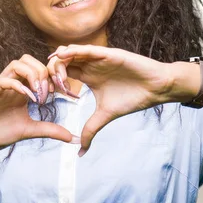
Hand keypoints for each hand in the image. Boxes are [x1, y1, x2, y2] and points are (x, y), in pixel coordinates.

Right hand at [0, 54, 79, 159]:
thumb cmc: (1, 133)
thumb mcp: (31, 130)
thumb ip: (51, 130)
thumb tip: (73, 138)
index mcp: (23, 89)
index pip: (40, 69)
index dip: (54, 76)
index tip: (64, 93)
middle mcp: (12, 83)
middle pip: (29, 59)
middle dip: (44, 72)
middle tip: (50, 92)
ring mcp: (0, 86)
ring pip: (17, 63)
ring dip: (32, 75)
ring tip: (39, 94)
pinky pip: (4, 80)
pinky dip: (18, 86)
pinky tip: (27, 99)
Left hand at [48, 45, 173, 155]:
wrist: (155, 89)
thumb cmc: (132, 98)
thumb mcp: (105, 116)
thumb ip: (90, 130)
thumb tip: (80, 153)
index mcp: (88, 77)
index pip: (61, 73)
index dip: (51, 82)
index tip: (48, 97)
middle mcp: (90, 66)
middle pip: (60, 61)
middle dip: (50, 72)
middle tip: (52, 89)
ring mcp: (98, 58)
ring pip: (69, 51)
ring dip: (58, 61)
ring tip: (57, 77)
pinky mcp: (108, 54)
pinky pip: (86, 48)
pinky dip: (72, 50)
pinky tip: (62, 57)